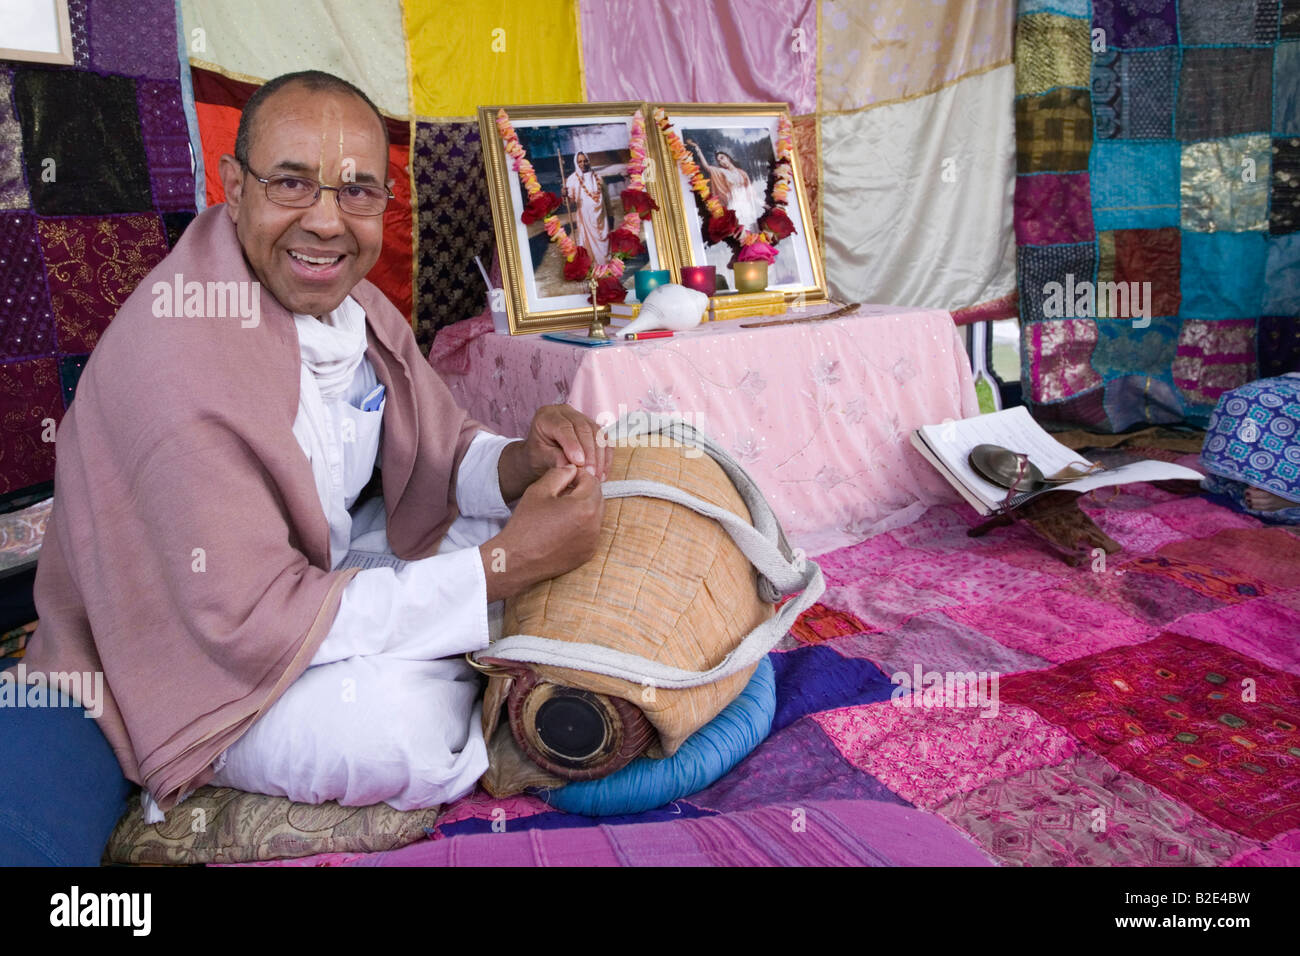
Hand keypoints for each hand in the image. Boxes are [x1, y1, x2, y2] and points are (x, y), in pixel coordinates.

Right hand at [480, 464, 604, 600]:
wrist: (517, 560)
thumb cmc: (526, 524)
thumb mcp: (539, 490)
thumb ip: (560, 474)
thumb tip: (572, 469)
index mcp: (584, 507)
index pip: (592, 481)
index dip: (578, 475)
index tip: (564, 477)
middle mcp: (594, 526)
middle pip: (597, 497)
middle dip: (584, 490)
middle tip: (563, 491)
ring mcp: (592, 542)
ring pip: (596, 515)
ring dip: (584, 507)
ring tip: (562, 508)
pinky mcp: (588, 553)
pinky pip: (591, 532)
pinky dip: (583, 524)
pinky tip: (563, 525)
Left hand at [497, 404, 612, 501]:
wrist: (541, 457)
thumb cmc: (538, 456)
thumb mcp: (540, 459)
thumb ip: (554, 459)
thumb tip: (572, 467)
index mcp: (547, 416)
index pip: (564, 427)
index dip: (573, 445)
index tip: (579, 463)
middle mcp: (565, 412)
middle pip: (583, 428)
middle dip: (589, 453)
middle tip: (590, 473)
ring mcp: (581, 418)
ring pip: (597, 433)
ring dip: (600, 456)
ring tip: (597, 476)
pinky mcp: (593, 428)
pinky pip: (604, 440)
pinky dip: (605, 457)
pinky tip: (602, 472)